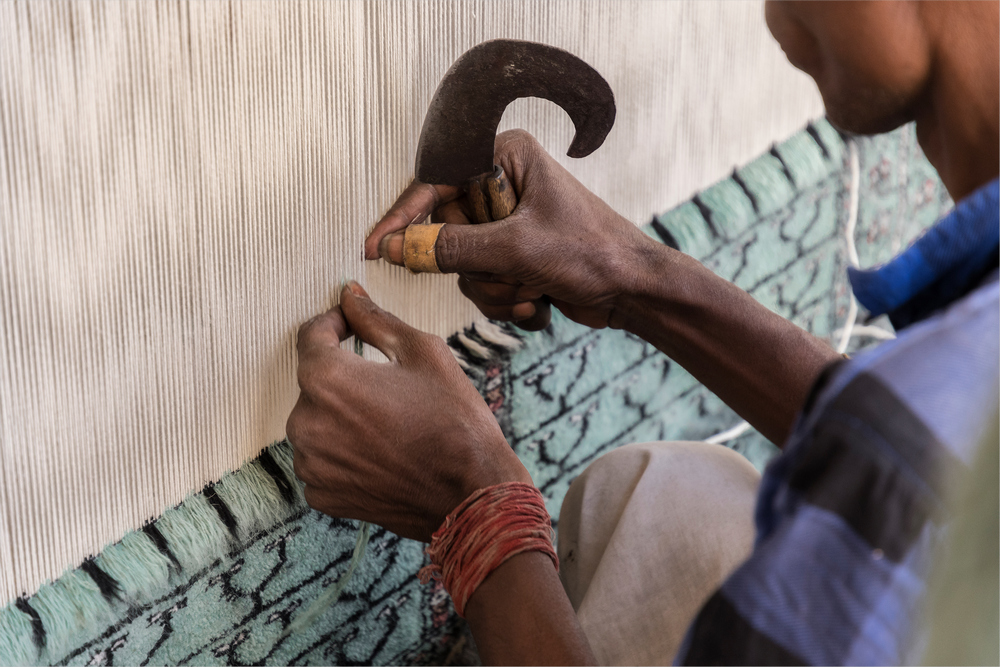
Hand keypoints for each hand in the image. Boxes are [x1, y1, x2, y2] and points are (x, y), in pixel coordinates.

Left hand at [286, 282, 531, 541]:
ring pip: (318, 422)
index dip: (334, 323)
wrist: (471, 494)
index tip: (353, 326)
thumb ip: (376, 321)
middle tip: (390, 386)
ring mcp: (312, 463)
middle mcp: (306, 422)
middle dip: (345, 376)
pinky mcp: (322, 494)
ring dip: (343, 416)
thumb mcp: (423, 353)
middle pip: (315, 383)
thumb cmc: (454, 421)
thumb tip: (350, 296)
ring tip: (390, 424)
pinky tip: (381, 453)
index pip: (311, 336)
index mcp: (327, 379)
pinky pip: (323, 460)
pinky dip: (344, 453)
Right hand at [365, 130, 656, 330]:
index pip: (434, 186)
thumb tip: (399, 248)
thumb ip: (451, 249)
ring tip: (532, 291)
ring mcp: (507, 224)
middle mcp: (503, 186)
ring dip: (495, 290)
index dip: (403, 220)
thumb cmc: (592, 253)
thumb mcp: (516, 249)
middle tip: (510, 277)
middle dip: (475, 269)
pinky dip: (506, 301)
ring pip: (462, 266)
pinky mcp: (513, 256)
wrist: (635, 292)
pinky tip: (538, 302)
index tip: (377, 248)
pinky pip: (482, 283)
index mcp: (505, 158)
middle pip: (446, 233)